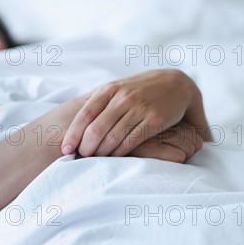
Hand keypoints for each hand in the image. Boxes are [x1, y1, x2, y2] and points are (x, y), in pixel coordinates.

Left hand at [61, 69, 208, 156]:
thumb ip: (99, 102)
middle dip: (85, 147)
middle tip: (80, 158)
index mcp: (110, 90)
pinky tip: (114, 158)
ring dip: (101, 152)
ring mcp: (139, 108)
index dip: (73, 134)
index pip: (84, 114)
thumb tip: (75, 123)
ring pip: (112, 137)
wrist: (178, 83)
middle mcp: (123, 98)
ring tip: (94, 160)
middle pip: (95, 128)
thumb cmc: (141, 89)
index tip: (65, 149)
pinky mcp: (154, 119)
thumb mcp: (118, 89)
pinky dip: (119, 152)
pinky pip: (131, 140)